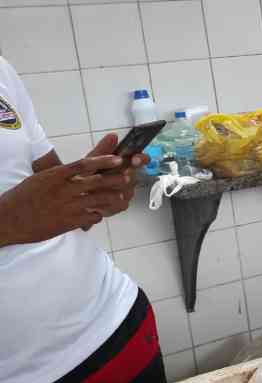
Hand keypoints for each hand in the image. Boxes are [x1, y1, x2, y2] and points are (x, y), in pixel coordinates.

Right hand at [0, 155, 134, 244]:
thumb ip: (60, 176)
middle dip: (115, 180)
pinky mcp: (69, 222)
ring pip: (99, 200)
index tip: (118, 160)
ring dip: (113, 198)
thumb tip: (76, 172)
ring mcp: (68, 206)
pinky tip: (99, 214)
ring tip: (121, 197)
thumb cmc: (22, 198)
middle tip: (128, 178)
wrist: (8, 220)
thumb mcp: (39, 179)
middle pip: (97, 182)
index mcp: (55, 175)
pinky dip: (98, 215)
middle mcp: (64, 189)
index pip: (85, 164)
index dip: (104, 162)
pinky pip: (92, 217)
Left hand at [84, 133, 146, 217]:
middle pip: (135, 177)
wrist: (72, 195)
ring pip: (128, 192)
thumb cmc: (83, 176)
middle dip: (128, 175)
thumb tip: (113, 136)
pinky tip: (99, 201)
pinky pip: (120, 205)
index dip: (141, 159)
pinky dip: (110, 202)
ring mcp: (124, 193)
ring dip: (117, 190)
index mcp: (122, 165)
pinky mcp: (118, 206)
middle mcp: (126, 179)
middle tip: (123, 172)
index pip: (139, 160)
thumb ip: (102, 150)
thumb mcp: (90, 162)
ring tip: (105, 188)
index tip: (137, 158)